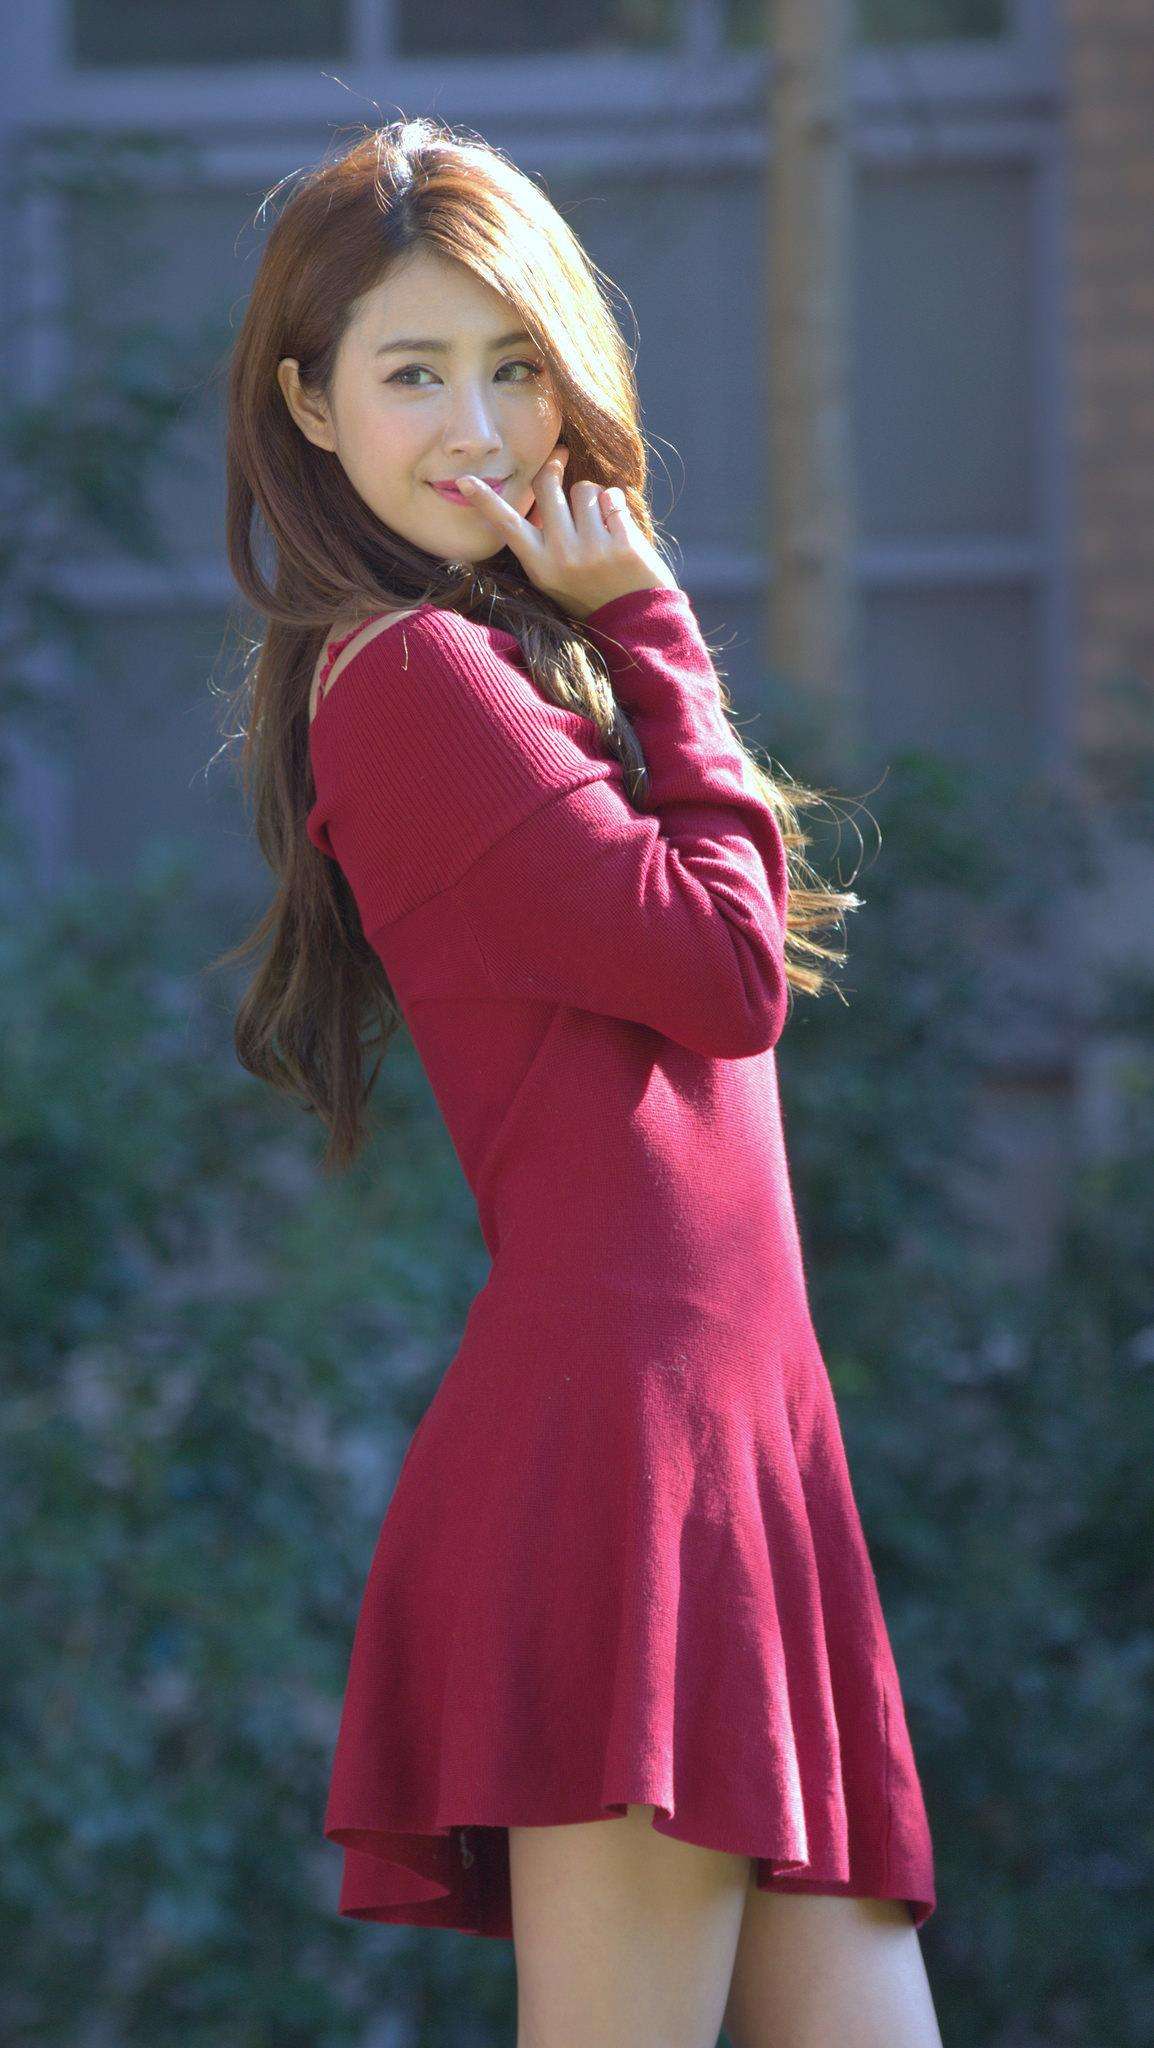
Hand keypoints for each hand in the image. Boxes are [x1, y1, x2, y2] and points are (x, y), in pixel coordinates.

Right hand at [455, 446, 679, 620]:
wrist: (634, 623)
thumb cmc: (591, 594)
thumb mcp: (555, 578)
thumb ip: (544, 541)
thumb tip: (542, 489)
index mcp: (539, 566)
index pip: (506, 525)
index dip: (485, 500)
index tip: (464, 480)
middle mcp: (562, 556)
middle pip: (547, 485)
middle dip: (555, 471)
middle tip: (561, 467)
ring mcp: (593, 550)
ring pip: (584, 488)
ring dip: (592, 495)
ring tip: (598, 518)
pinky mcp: (623, 545)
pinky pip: (613, 498)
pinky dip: (615, 504)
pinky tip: (618, 526)